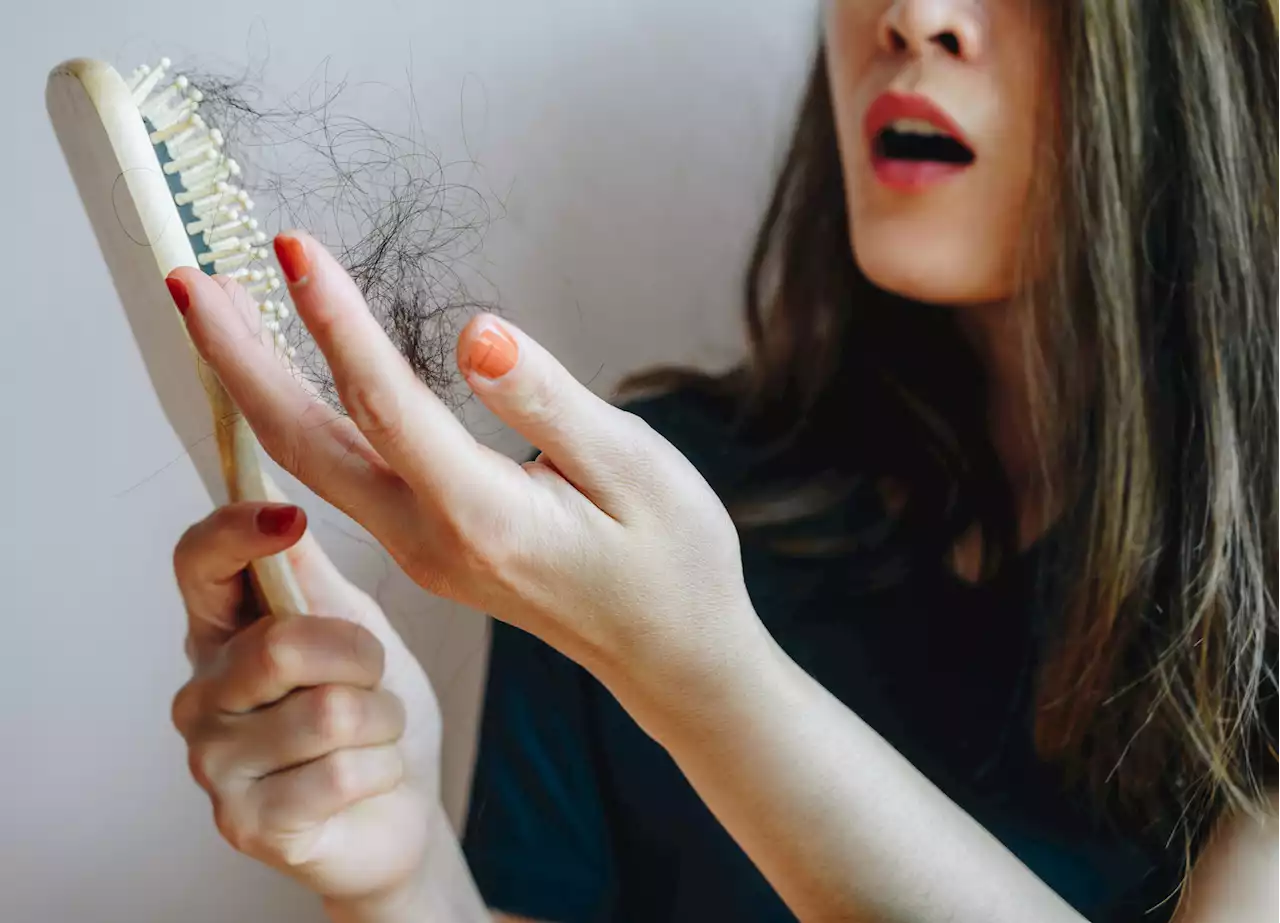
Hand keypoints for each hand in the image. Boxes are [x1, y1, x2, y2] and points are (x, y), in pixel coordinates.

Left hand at [168, 234, 762, 709]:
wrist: (669, 652)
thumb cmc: (671, 558)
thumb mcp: (634, 469)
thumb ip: (548, 402)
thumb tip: (474, 333)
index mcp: (482, 515)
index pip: (383, 403)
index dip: (333, 320)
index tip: (289, 247)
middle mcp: (430, 537)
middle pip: (303, 443)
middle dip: (237, 359)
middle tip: (189, 279)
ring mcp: (420, 547)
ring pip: (312, 461)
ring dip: (255, 385)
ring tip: (220, 310)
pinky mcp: (427, 544)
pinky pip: (340, 476)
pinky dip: (297, 415)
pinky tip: (286, 376)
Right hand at [170, 501, 441, 904]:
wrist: (398, 808)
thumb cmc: (371, 709)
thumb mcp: (353, 626)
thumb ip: (308, 571)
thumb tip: (272, 488)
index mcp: (221, 632)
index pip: (196, 564)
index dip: (235, 532)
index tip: (289, 520)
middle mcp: (202, 693)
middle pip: (282, 644)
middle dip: (361, 658)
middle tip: (374, 677)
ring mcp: (214, 763)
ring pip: (326, 713)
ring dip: (382, 720)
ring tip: (374, 732)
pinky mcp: (246, 823)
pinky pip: (341, 774)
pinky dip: (382, 769)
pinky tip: (369, 778)